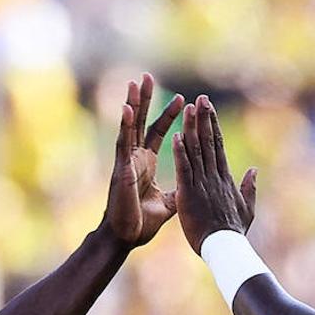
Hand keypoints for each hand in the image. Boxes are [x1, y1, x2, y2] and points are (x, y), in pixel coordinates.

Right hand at [103, 74, 183, 248]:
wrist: (127, 238)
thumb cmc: (142, 222)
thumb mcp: (169, 203)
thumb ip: (179, 191)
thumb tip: (192, 186)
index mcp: (146, 163)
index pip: (158, 132)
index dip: (168, 115)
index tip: (182, 99)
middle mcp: (135, 158)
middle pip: (141, 122)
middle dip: (146, 99)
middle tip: (149, 76)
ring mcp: (126, 162)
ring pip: (130, 127)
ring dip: (133, 104)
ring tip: (136, 83)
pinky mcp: (121, 170)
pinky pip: (123, 144)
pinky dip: (125, 126)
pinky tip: (127, 109)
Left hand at [172, 95, 256, 253]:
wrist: (225, 248)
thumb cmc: (234, 232)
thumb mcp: (247, 208)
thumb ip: (249, 187)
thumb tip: (254, 170)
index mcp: (225, 178)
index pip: (218, 146)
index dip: (213, 125)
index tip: (209, 109)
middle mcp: (214, 177)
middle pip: (209, 142)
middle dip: (204, 119)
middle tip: (200, 98)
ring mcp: (202, 184)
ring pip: (196, 151)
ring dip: (192, 128)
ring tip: (188, 108)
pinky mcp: (189, 193)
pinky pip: (184, 168)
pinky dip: (180, 151)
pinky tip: (177, 135)